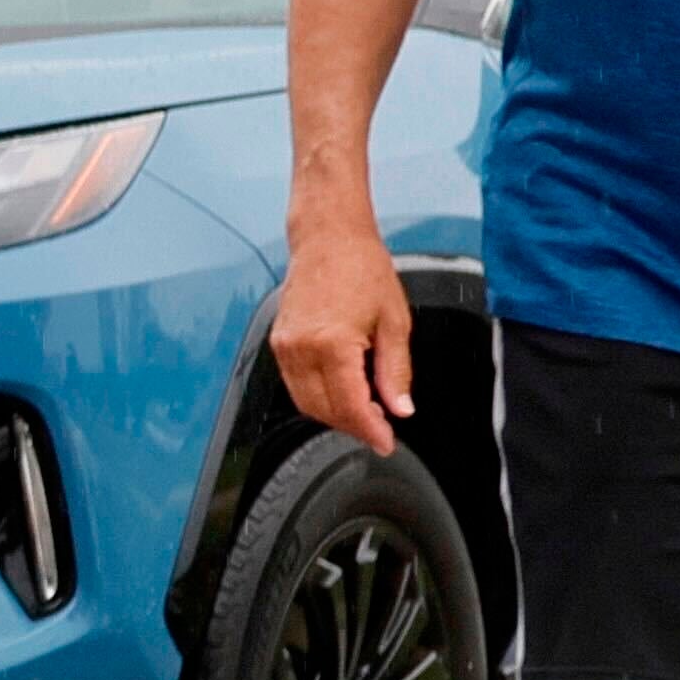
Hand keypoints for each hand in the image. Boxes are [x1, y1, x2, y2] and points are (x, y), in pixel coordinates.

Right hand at [271, 217, 415, 454]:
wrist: (328, 237)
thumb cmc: (362, 267)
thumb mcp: (394, 320)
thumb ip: (396, 371)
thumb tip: (400, 407)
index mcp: (333, 344)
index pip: (351, 406)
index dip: (370, 431)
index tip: (386, 442)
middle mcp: (302, 348)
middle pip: (324, 411)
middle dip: (353, 425)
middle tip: (380, 427)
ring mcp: (285, 346)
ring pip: (306, 403)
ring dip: (334, 414)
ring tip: (364, 410)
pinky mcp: (279, 342)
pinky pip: (295, 385)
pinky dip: (318, 396)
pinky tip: (342, 389)